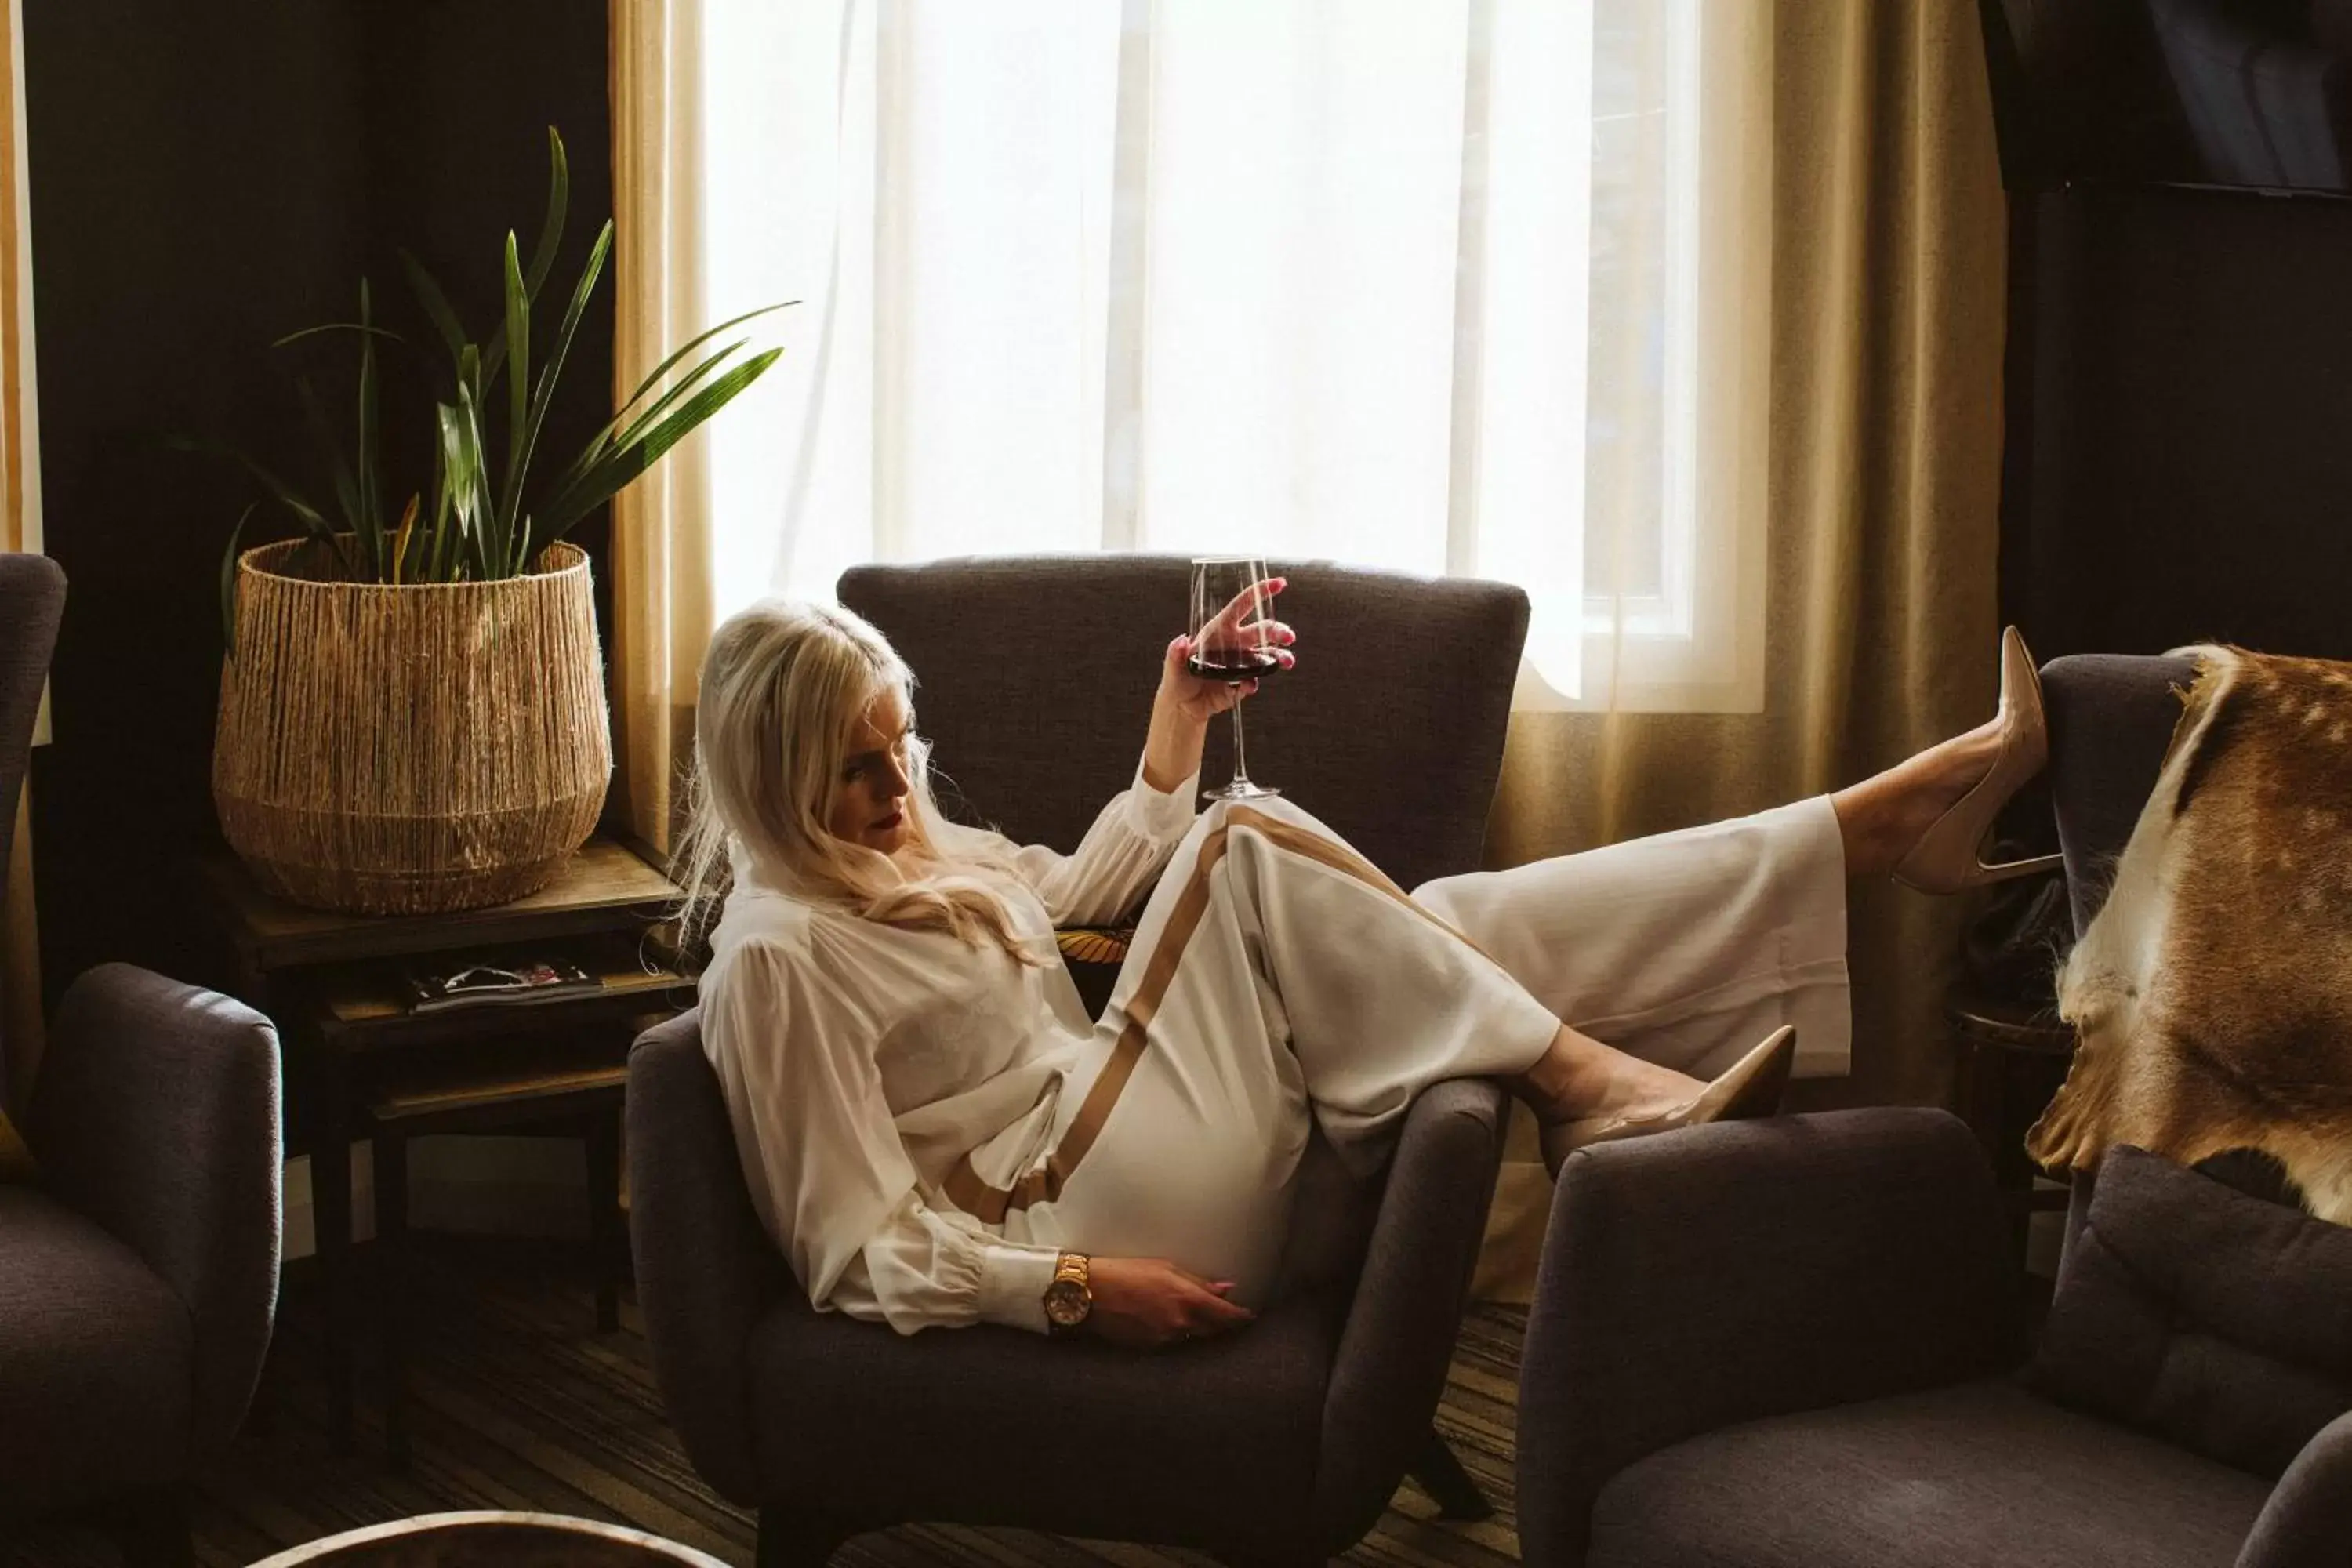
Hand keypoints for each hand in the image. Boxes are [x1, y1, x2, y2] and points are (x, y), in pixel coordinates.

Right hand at [1085, 1256, 1256, 1347]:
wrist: (1090, 1293)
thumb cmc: (1127, 1272)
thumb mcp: (1166, 1268)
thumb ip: (1199, 1282)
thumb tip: (1226, 1289)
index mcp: (1188, 1299)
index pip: (1226, 1315)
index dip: (1241, 1317)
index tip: (1249, 1316)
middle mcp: (1180, 1323)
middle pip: (1212, 1330)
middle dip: (1220, 1324)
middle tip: (1224, 1316)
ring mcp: (1165, 1339)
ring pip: (1191, 1336)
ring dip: (1195, 1328)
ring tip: (1185, 1314)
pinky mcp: (1150, 1348)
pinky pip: (1172, 1342)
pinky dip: (1174, 1333)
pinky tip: (1163, 1321)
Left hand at [1161, 576, 1296, 723]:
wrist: (1183, 706)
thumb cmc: (1177, 679)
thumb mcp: (1172, 666)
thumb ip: (1175, 654)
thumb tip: (1181, 640)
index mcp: (1219, 630)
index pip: (1242, 605)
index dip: (1260, 592)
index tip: (1279, 583)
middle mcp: (1235, 643)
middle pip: (1262, 630)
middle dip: (1277, 631)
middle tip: (1289, 637)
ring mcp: (1241, 663)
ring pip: (1267, 654)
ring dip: (1280, 656)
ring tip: (1288, 662)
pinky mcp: (1243, 683)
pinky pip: (1254, 680)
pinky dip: (1253, 683)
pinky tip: (1248, 687)